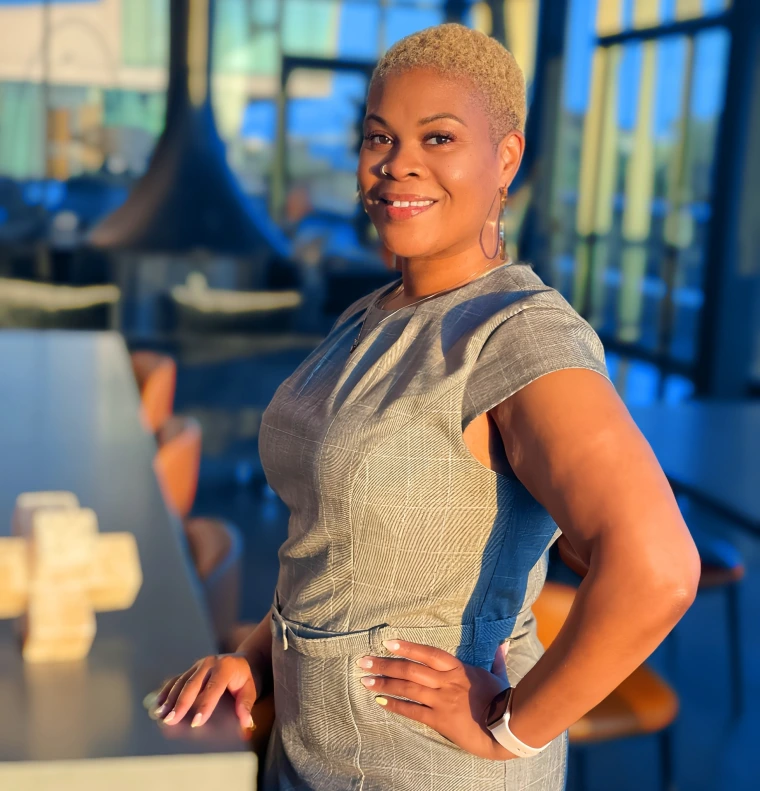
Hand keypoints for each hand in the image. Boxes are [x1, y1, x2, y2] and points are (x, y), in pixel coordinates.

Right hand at [153, 653, 259, 730]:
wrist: (241, 661)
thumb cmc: (245, 679)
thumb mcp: (251, 689)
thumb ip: (246, 705)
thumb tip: (246, 723)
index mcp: (225, 667)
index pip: (213, 688)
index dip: (205, 706)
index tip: (196, 723)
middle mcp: (210, 663)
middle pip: (193, 684)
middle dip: (181, 703)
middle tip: (170, 720)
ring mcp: (198, 664)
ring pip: (181, 681)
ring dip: (170, 699)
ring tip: (160, 716)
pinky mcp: (191, 668)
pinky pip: (176, 679)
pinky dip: (166, 691)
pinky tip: (158, 703)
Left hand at [356, 640, 516, 759]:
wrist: (506, 729)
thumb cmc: (503, 701)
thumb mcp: (498, 676)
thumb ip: (496, 660)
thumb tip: (503, 644)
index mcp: (458, 669)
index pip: (428, 653)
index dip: (407, 647)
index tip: (388, 643)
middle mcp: (446, 682)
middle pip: (410, 669)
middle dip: (385, 664)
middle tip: (364, 661)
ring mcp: (441, 700)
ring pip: (408, 688)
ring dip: (385, 683)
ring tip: (366, 681)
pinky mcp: (440, 720)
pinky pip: (414, 711)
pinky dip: (396, 705)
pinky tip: (381, 702)